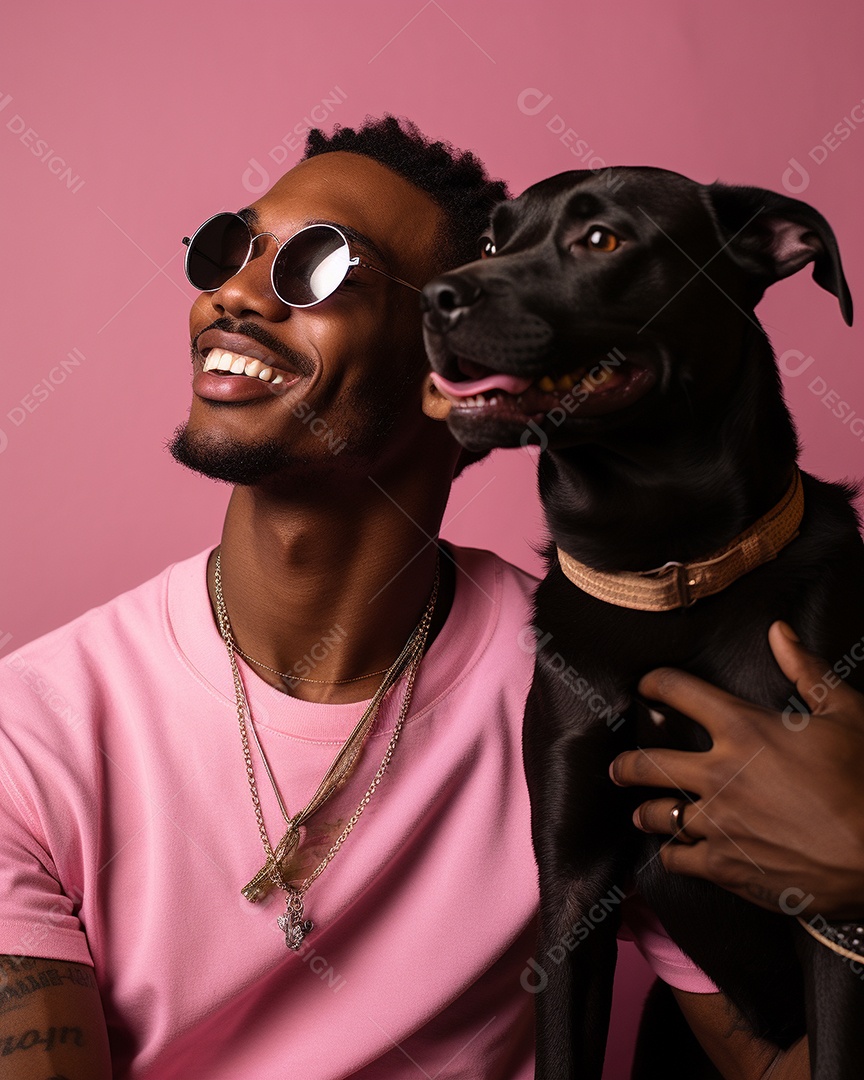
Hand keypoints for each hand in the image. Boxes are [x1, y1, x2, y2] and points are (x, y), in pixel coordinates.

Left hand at [609, 621, 863, 918]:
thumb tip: (778, 632)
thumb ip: (806, 671)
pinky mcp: (725, 866)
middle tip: (619, 767)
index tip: (645, 686)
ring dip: (646, 813)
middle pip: (646, 763)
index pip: (677, 691)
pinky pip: (677, 860)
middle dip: (626, 764)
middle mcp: (718, 774)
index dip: (655, 683)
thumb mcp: (846, 715)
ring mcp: (717, 823)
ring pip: (656, 815)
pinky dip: (672, 855)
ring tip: (641, 813)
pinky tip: (674, 853)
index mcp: (743, 729)